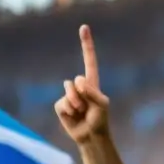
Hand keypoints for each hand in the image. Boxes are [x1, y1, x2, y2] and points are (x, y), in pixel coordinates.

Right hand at [55, 25, 109, 143]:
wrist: (90, 136)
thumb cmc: (100, 120)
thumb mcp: (102, 104)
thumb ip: (92, 92)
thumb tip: (77, 81)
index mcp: (92, 83)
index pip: (89, 60)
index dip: (86, 44)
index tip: (84, 27)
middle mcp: (80, 86)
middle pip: (77, 81)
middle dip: (83, 94)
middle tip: (88, 108)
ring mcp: (69, 95)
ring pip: (68, 91)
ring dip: (76, 103)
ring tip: (81, 112)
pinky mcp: (61, 105)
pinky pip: (62, 103)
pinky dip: (69, 111)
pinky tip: (73, 116)